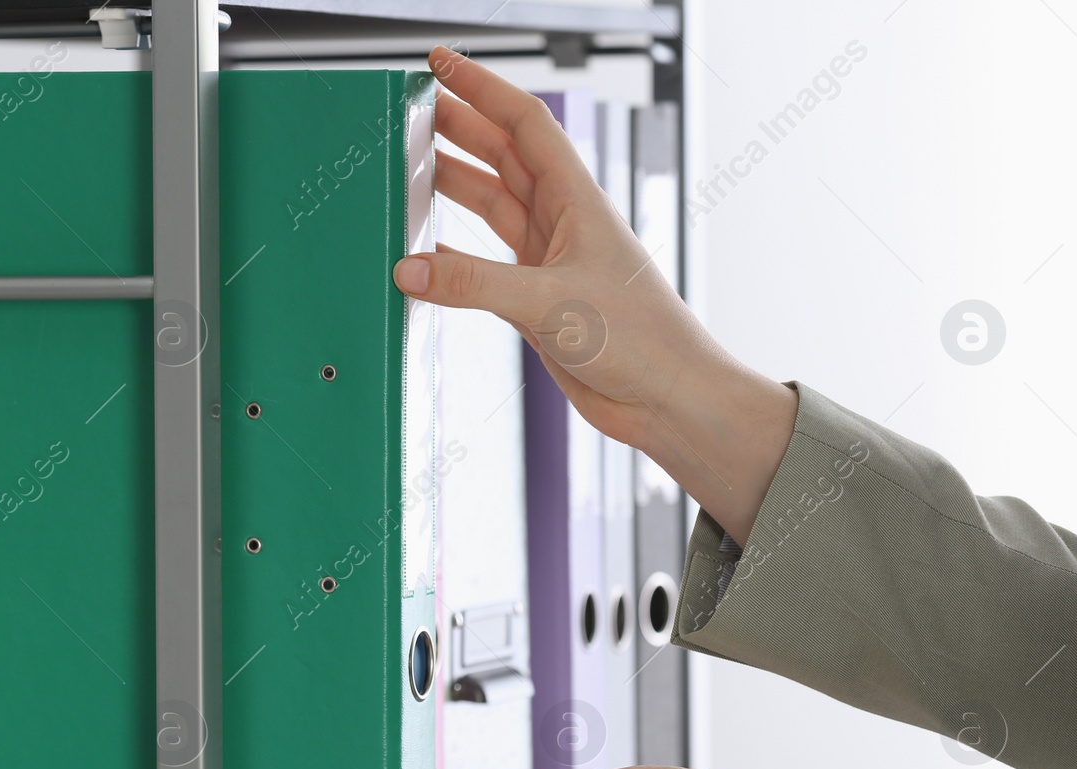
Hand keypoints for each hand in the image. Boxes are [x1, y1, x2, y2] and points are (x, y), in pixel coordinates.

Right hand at [405, 45, 797, 545]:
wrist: (667, 398)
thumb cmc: (642, 339)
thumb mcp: (549, 302)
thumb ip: (473, 285)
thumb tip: (410, 271)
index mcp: (577, 201)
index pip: (524, 123)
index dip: (482, 86)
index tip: (441, 63)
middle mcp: (563, 223)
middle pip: (503, 156)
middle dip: (459, 127)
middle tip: (412, 111)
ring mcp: (549, 261)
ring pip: (492, 205)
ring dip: (454, 183)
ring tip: (410, 165)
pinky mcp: (539, 302)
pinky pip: (484, 264)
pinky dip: (452, 255)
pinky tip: (423, 252)